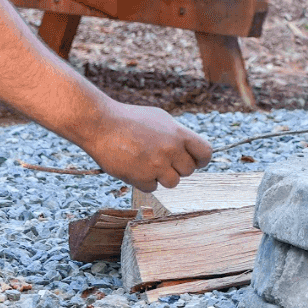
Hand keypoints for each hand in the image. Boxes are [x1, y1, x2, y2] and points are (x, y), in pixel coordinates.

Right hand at [76, 98, 212, 189]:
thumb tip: (189, 149)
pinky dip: (145, 182)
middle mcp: (171, 150)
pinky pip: (152, 188)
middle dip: (178, 168)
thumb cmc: (130, 120)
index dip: (201, 160)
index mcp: (179, 134)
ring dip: (163, 177)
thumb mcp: (161, 119)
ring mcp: (156, 165)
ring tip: (150, 165)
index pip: (205, 153)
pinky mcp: (140, 177)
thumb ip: (177, 135)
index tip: (195, 162)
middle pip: (189, 171)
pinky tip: (136, 169)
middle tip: (164, 162)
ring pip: (173, 182)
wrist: (101, 124)